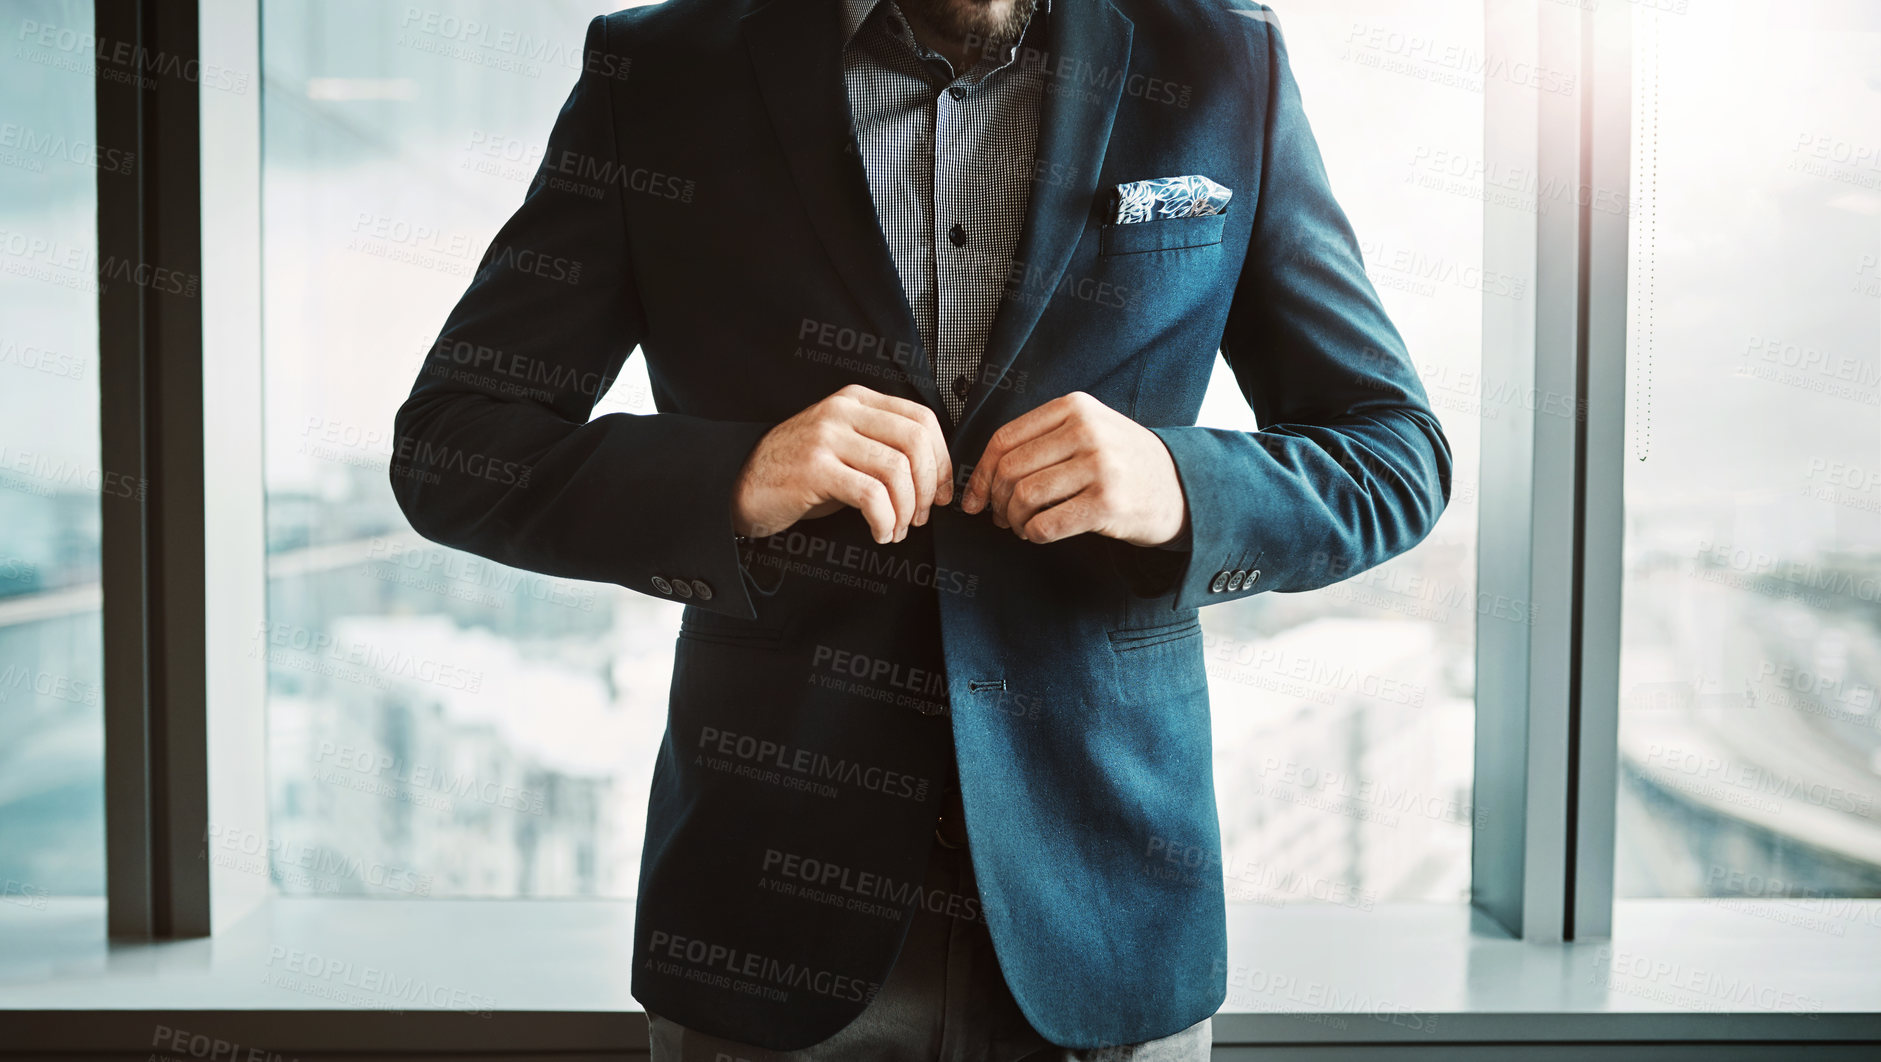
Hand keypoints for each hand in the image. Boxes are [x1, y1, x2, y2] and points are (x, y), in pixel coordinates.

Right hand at [732, 384, 952, 543]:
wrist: (742, 485)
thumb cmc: (800, 473)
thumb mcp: (846, 447)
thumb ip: (884, 447)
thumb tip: (935, 476)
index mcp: (857, 400)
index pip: (921, 419)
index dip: (942, 460)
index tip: (942, 492)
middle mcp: (843, 410)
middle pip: (915, 441)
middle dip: (928, 486)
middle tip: (923, 515)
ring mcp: (827, 437)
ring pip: (896, 470)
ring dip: (906, 510)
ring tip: (897, 529)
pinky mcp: (814, 468)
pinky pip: (871, 495)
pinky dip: (885, 520)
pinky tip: (879, 533)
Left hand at [961, 391, 1187, 546]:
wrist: (1180, 487)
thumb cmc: (1124, 462)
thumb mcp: (1089, 429)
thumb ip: (1043, 439)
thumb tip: (985, 476)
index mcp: (1075, 407)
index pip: (1005, 439)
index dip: (981, 473)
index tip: (975, 497)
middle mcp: (1087, 431)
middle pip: (1011, 469)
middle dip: (996, 501)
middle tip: (1001, 517)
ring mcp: (1099, 467)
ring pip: (1025, 497)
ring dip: (1015, 520)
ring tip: (1023, 526)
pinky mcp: (1107, 504)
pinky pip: (1046, 525)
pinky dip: (1033, 534)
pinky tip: (1039, 534)